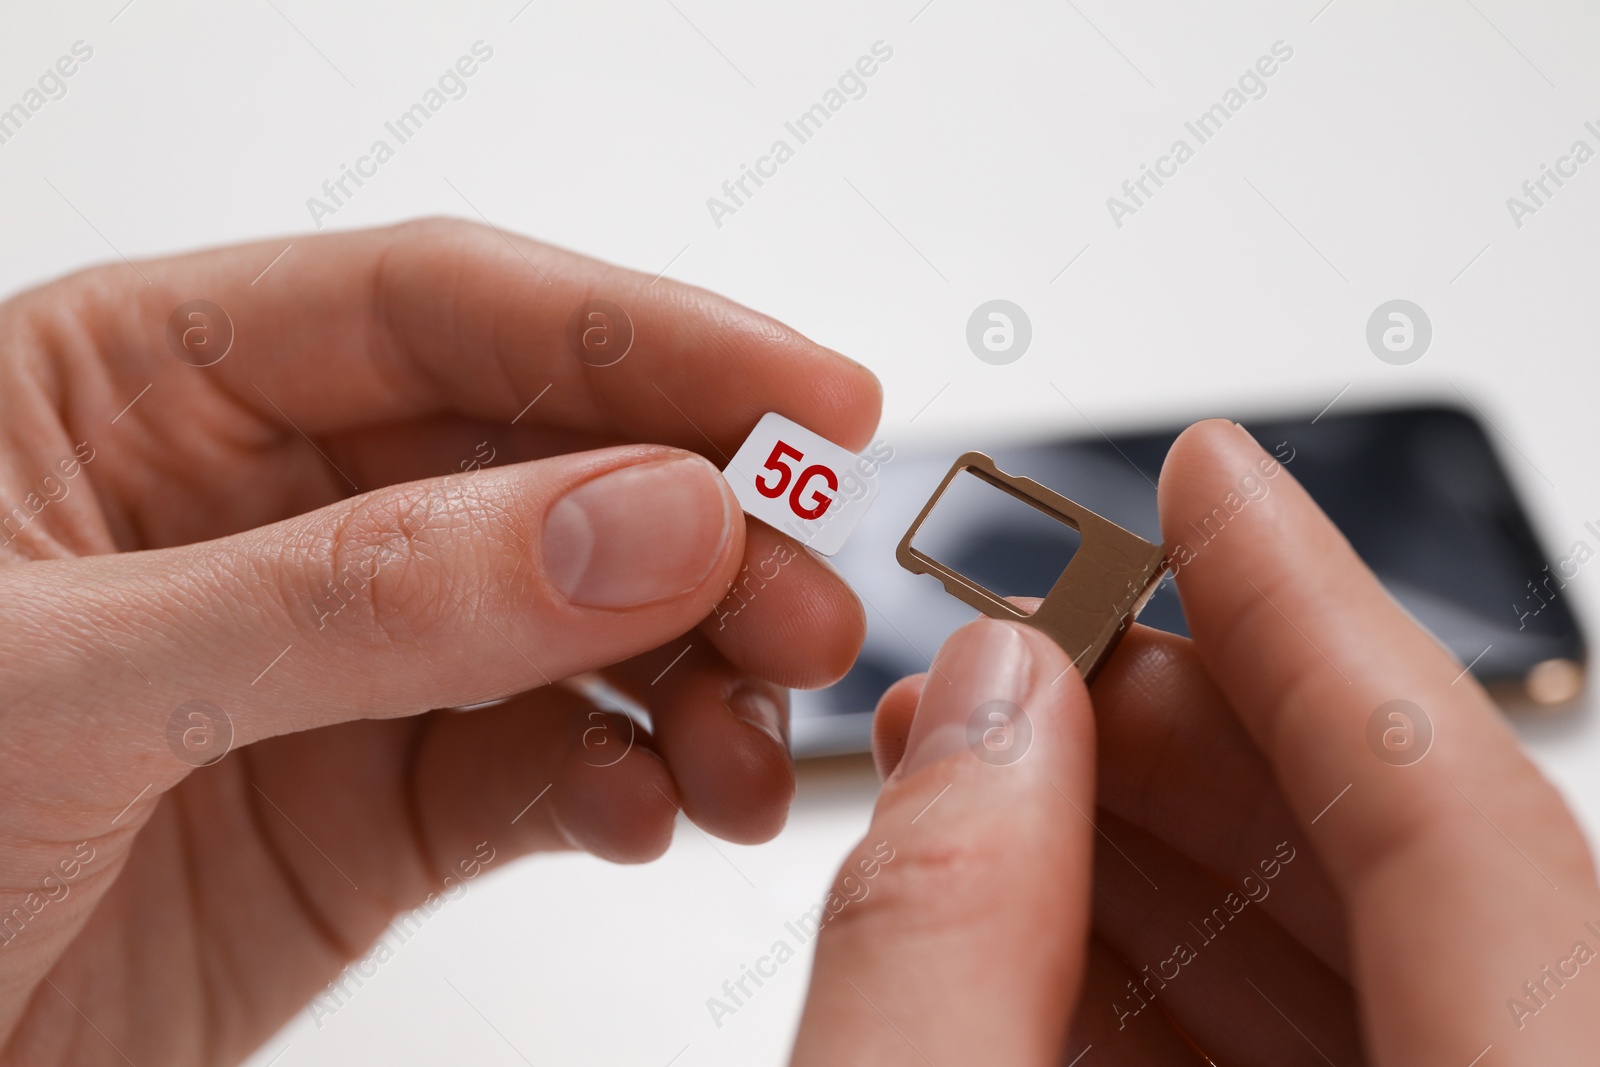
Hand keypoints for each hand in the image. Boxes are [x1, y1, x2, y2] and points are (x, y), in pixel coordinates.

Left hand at [0, 219, 879, 1064]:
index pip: (446, 310)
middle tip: (809, 602)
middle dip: (701, 528)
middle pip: (546, 466)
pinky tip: (662, 807)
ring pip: (576, 626)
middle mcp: (265, 514)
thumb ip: (364, 592)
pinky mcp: (369, 812)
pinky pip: (545, 770)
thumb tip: (640, 518)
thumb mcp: (59, 678)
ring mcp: (333, 666)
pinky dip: (630, 786)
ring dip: (695, 674)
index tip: (809, 394)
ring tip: (756, 742)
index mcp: (147, 392)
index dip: (647, 336)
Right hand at [792, 419, 1599, 1064]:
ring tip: (994, 782)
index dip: (1317, 622)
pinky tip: (1032, 924)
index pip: (1467, 832)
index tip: (1213, 483)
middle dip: (1200, 739)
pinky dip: (1163, 982)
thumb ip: (938, 942)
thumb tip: (984, 711)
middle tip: (1039, 664)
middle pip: (1420, 884)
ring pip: (1366, 976)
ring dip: (1163, 858)